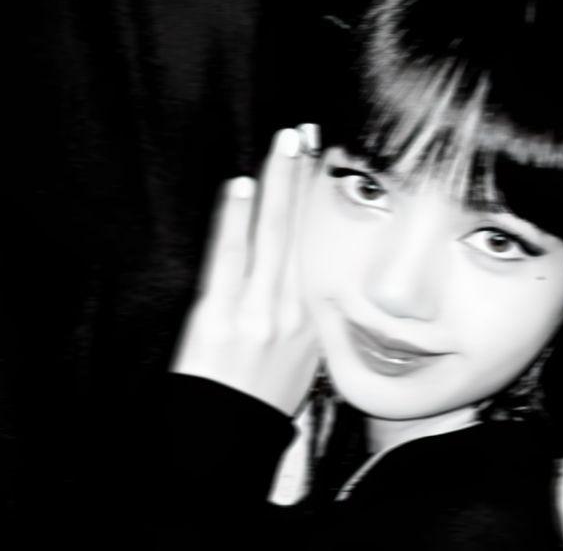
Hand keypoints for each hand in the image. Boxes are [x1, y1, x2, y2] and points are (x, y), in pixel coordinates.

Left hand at [171, 125, 320, 415]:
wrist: (227, 442)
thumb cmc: (262, 400)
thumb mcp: (302, 361)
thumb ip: (303, 317)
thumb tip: (300, 278)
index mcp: (314, 318)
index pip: (319, 246)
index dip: (320, 202)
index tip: (323, 167)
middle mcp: (295, 309)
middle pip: (302, 230)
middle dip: (304, 178)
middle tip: (308, 135)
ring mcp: (260, 310)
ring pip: (273, 234)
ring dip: (279, 184)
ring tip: (285, 145)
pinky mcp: (223, 314)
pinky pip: (232, 256)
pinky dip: (237, 218)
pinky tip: (243, 186)